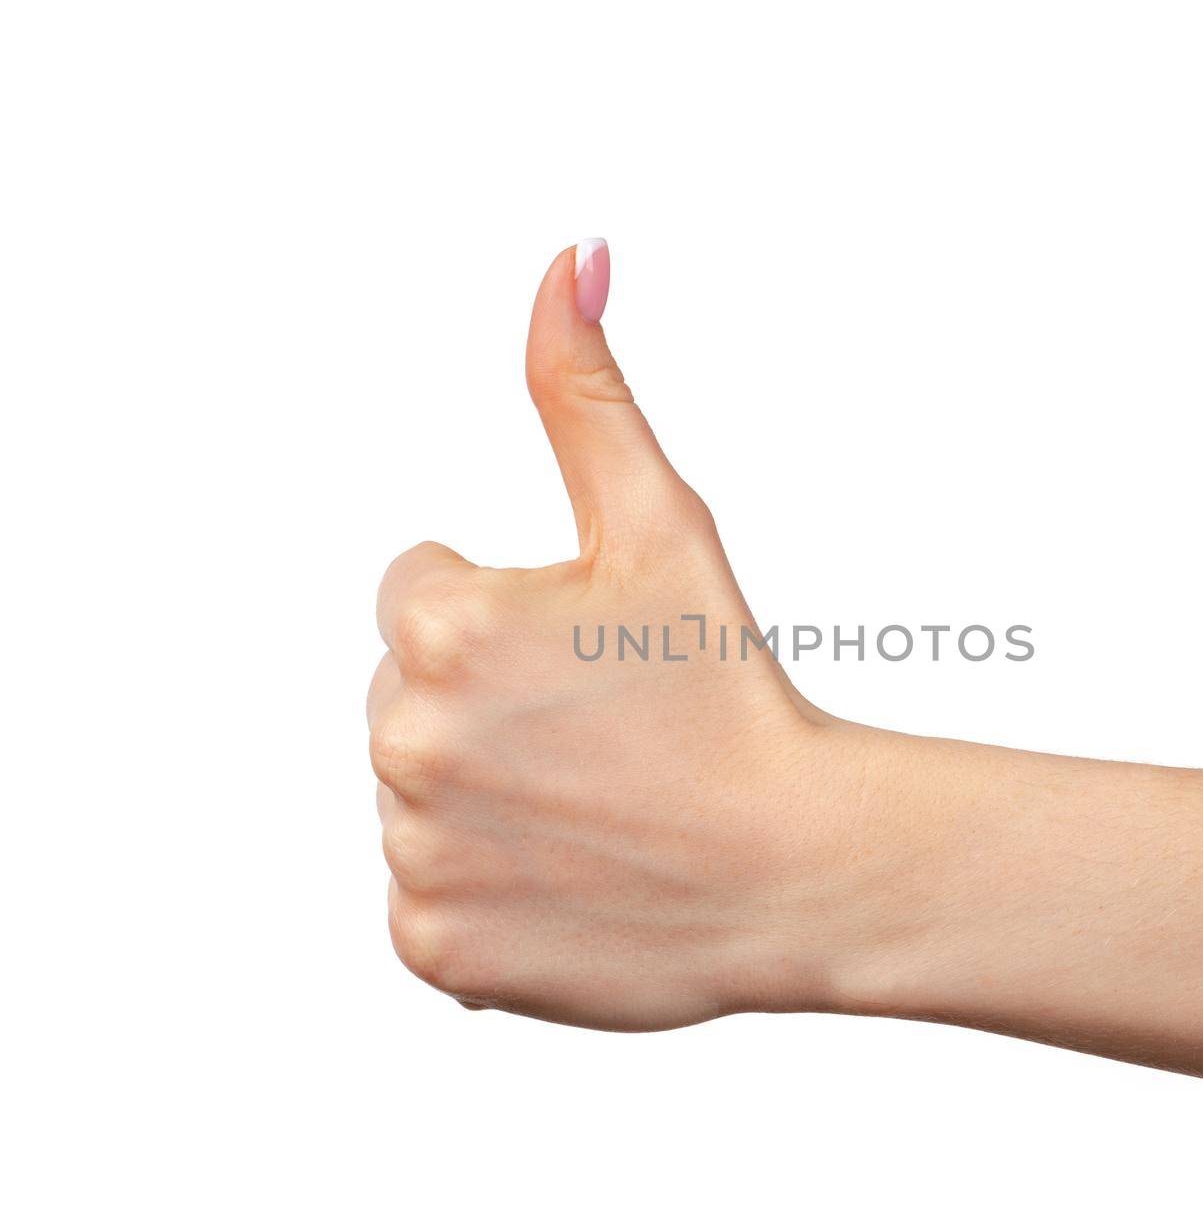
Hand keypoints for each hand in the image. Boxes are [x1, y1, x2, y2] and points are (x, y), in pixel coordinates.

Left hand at [367, 242, 871, 1028]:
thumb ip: (585, 389)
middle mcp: (399, 740)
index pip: (416, 591)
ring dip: (488, 799)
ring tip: (597, 812)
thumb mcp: (661, 523)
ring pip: (418, 796)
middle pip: (406, 695)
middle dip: (488, 704)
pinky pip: (428, 898)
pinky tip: (576, 881)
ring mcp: (414, 854)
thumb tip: (567, 257)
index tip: (591, 661)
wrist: (802, 867)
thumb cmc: (736, 691)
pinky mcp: (429, 947)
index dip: (511, 617)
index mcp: (439, 625)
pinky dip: (488, 892)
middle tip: (603, 740)